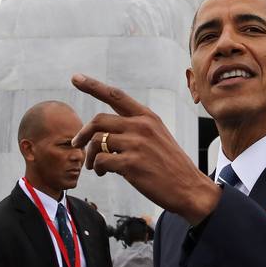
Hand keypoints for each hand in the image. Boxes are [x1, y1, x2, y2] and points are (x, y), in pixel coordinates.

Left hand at [72, 74, 220, 223]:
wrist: (189, 188)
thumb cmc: (171, 166)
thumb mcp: (158, 137)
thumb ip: (135, 129)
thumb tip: (106, 133)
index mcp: (147, 117)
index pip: (115, 95)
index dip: (93, 86)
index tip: (76, 77)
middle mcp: (141, 126)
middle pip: (99, 120)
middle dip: (83, 133)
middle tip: (77, 144)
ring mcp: (136, 144)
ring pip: (97, 141)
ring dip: (90, 155)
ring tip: (94, 167)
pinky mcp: (131, 164)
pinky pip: (101, 161)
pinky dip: (97, 168)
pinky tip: (103, 173)